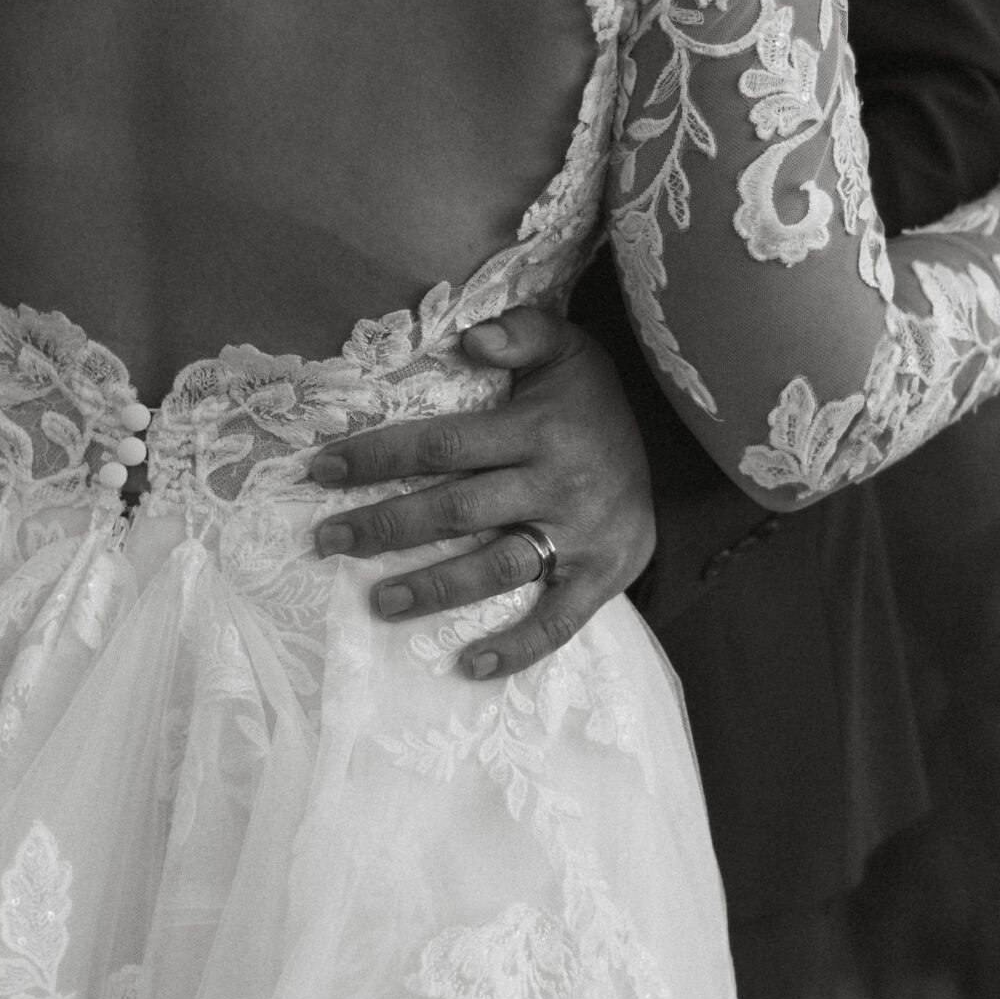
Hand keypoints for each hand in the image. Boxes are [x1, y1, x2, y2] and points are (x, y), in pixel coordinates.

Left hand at [306, 307, 654, 679]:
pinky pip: (558, 620)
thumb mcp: (568, 347)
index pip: (443, 445)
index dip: (380, 458)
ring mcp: (581, 536)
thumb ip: (521, 333)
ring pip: (497, 567)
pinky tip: (470, 665)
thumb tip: (471, 338)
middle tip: (328, 541)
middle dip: (385, 526)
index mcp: (537, 429)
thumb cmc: (594, 401)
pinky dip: (518, 648)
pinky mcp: (603, 576)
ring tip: (378, 603)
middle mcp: (556, 484)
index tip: (323, 470)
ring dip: (434, 589)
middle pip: (457, 510)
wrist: (677, 447)